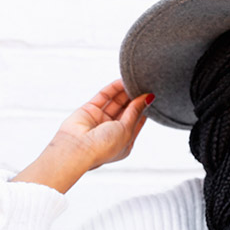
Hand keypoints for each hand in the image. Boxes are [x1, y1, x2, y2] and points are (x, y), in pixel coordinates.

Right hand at [12, 80, 153, 193]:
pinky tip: (122, 80)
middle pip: (126, 110)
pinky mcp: (89, 110)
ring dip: (125, 91)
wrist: (78, 149)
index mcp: (124, 141)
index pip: (137, 121)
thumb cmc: (105, 146)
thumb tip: (149, 97)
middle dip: (135, 98)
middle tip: (144, 85)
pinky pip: (103, 96)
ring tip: (135, 80)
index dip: (144, 108)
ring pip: (115, 102)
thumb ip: (136, 112)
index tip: (152, 95)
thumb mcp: (127, 129)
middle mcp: (112, 131)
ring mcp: (100, 120)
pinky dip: (113, 88)